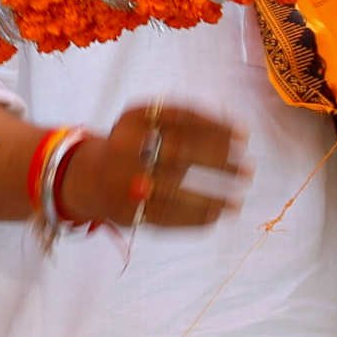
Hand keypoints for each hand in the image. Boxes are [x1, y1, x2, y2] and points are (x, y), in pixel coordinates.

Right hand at [50, 103, 248, 229]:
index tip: (244, 135)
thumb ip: (184, 122)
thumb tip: (237, 133)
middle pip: (179, 150)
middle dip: (218, 159)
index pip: (181, 117)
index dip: (216, 125)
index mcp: (133, 118)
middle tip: (248, 168)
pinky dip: (193, 218)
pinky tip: (216, 217)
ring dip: (211, 198)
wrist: (87, 177)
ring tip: (238, 202)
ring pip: (173, 189)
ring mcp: (123, 181)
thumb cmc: (134, 146)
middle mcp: (124, 147)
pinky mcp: (127, 211)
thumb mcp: (149, 122)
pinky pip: (164, 216)